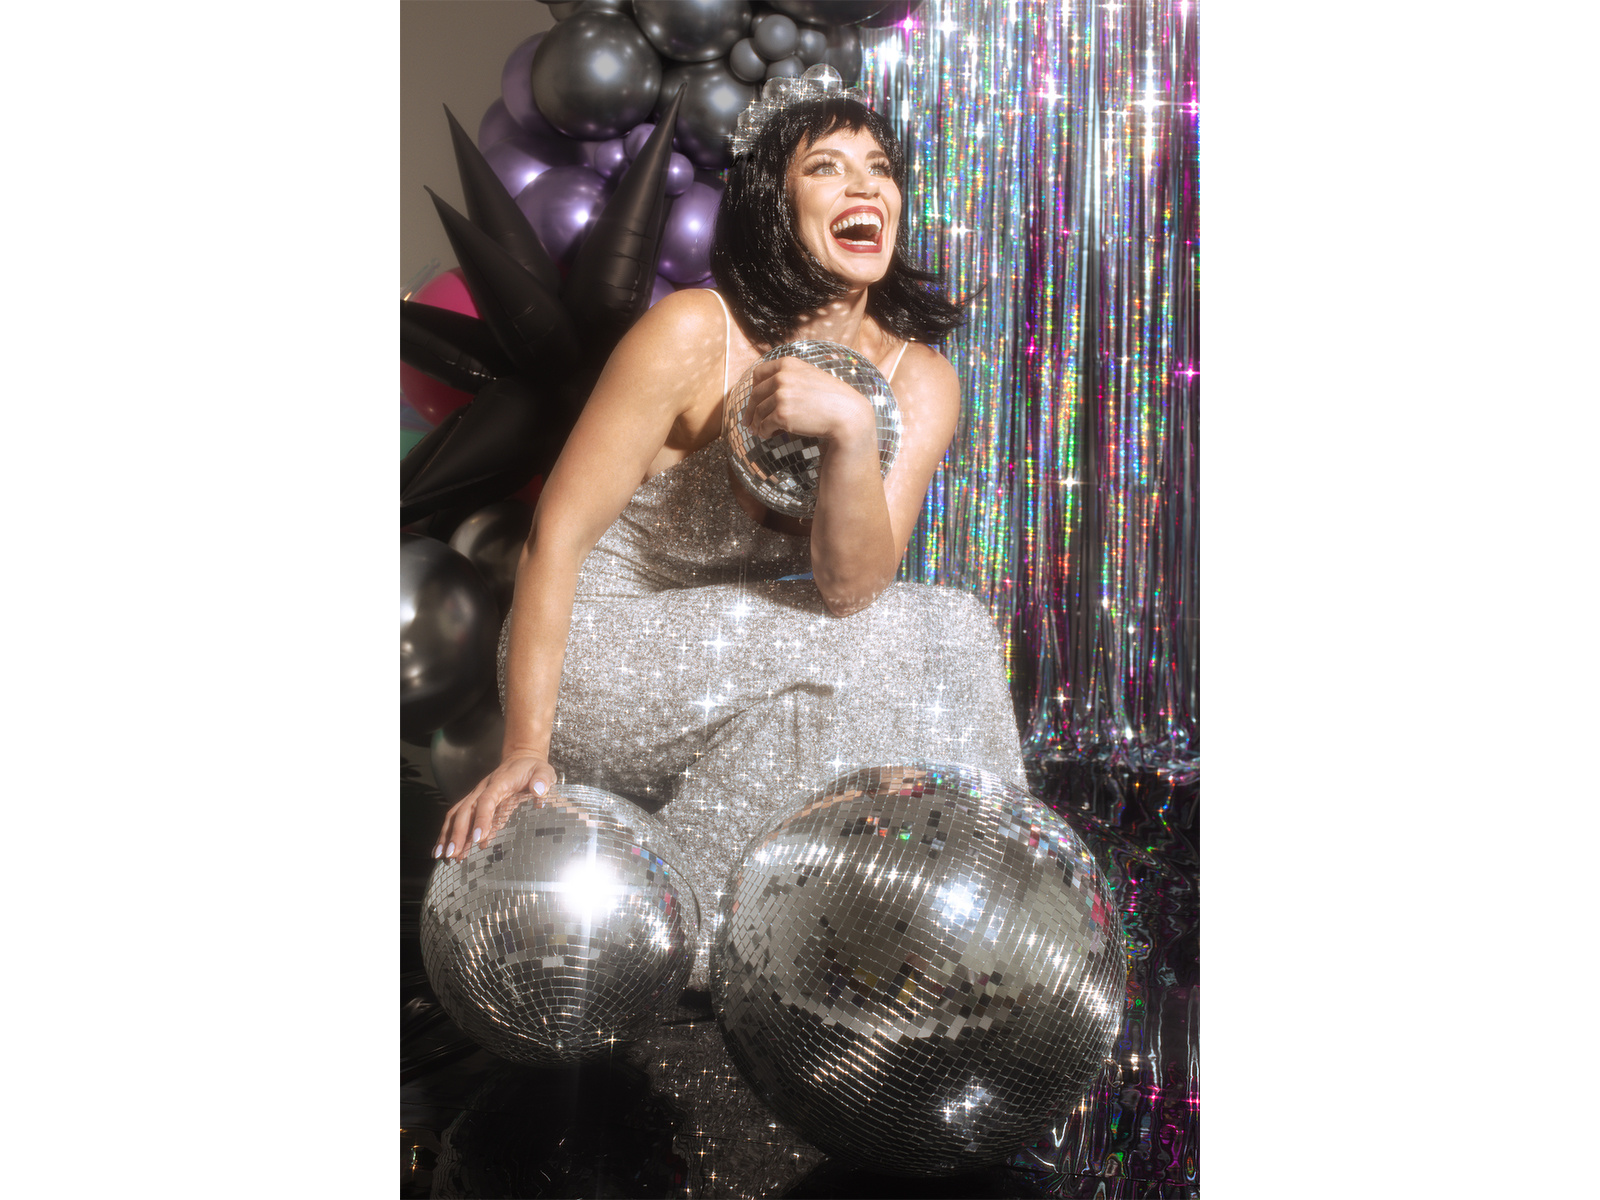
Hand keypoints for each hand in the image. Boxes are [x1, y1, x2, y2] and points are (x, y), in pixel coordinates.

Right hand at [433, 753, 557, 861]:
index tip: (479, 838)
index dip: (481, 819)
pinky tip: (452, 851)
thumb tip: (539, 791)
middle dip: (457, 833)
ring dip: (448, 835)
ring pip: (457, 814)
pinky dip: (452, 834)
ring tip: (444, 856)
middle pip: (465, 810)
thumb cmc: (532, 769)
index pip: (487, 800)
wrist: (520, 760)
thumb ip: (543, 779)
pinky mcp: (475, 803)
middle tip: (453, 853)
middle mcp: (483, 789)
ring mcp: (476, 795)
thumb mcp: (543, 770)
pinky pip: (459, 818)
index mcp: (499, 782)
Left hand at [746, 356, 875, 445]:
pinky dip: (764, 432)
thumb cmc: (832, 399)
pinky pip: (764, 425)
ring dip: (757, 424)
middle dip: (750, 410)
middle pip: (755, 394)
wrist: (847, 415)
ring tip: (759, 432)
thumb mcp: (810, 376)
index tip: (754, 400)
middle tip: (749, 422)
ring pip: (759, 412)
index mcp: (788, 364)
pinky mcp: (781, 415)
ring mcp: (781, 395)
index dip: (754, 388)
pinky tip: (768, 436)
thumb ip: (791, 377)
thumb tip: (769, 392)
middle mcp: (782, 377)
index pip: (759, 373)